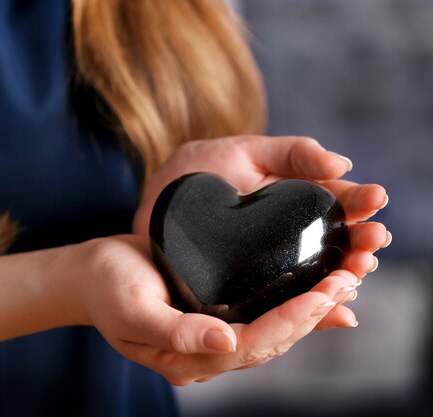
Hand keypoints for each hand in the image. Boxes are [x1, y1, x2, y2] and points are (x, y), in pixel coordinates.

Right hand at [68, 235, 365, 384]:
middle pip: (270, 341)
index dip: (289, 322)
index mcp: (186, 358)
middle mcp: (206, 352)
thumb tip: (224, 343)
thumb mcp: (132, 309)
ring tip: (343, 280)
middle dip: (311, 314)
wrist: (91, 273)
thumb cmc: (106, 287)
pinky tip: (315, 289)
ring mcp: (212, 333)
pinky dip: (290, 301)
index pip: (250, 345)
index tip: (322, 294)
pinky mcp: (215, 310)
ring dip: (309, 308)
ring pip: (272, 329)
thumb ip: (176, 331)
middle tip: (347, 280)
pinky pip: (261, 312)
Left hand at [133, 135, 389, 328]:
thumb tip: (343, 163)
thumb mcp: (247, 151)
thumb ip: (293, 153)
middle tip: (374, 241)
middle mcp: (290, 235)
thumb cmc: (202, 168)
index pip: (338, 202)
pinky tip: (331, 306)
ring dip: (343, 275)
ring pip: (316, 274)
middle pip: (336, 243)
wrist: (157, 198)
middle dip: (359, 243)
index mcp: (296, 199)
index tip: (378, 199)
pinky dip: (310, 304)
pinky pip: (284, 299)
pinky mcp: (249, 289)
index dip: (360, 201)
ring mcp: (271, 264)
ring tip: (357, 271)